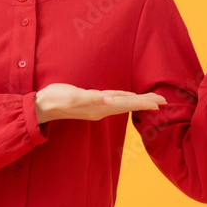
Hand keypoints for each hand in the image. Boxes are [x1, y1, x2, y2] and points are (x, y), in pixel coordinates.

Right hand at [35, 84, 166, 123]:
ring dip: (138, 102)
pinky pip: (114, 101)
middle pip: (129, 105)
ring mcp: (97, 107)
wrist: (42, 106)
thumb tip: (111, 101)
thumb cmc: (56, 99)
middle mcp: (101, 109)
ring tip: (152, 101)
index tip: (160, 103)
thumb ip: (93, 98)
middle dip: (146, 103)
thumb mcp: (74, 97)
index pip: (127, 104)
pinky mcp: (92, 103)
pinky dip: (125, 99)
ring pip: (123, 103)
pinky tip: (128, 98)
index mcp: (100, 107)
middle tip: (164, 101)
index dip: (144, 103)